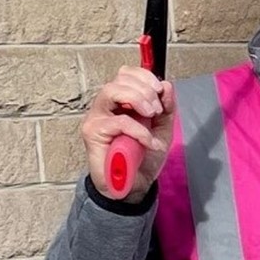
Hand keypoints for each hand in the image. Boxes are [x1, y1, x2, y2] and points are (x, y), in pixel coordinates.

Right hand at [81, 66, 176, 203]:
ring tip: (152, 115)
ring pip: (111, 91)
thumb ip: (166, 107)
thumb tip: (167, 86)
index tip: (160, 89)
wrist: (135, 186)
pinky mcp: (93, 134)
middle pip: (119, 79)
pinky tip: (148, 141)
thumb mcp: (162, 128)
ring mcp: (96, 118)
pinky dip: (139, 130)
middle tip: (157, 109)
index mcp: (121, 102)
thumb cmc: (143, 157)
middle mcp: (106, 107)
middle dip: (144, 89)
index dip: (144, 76)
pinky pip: (118, 122)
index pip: (126, 74)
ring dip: (137, 99)